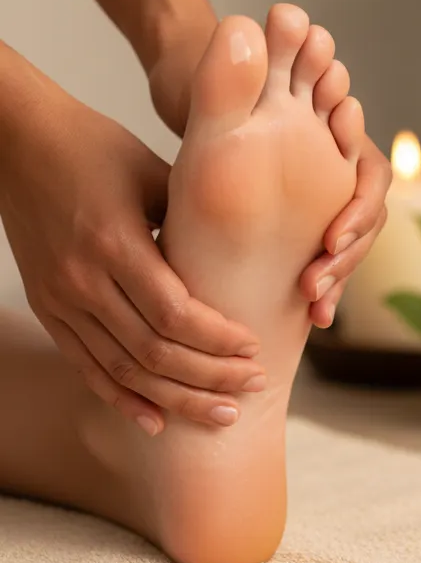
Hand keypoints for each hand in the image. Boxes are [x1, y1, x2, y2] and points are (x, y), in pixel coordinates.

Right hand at [0, 84, 264, 433]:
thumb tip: (247, 252)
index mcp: (114, 243)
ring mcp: (60, 300)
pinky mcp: (48, 308)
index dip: (218, 339)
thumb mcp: (153, 172)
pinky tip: (156, 420)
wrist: (17, 142)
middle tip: (253, 386)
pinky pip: (86, 366)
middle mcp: (81, 280)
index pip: (174, 314)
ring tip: (221, 414)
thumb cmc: (97, 147)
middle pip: (153, 352)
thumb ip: (194, 217)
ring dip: (176, 397)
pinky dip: (122, 397)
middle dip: (209, 377)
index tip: (255, 347)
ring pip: (122, 370)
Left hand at [147, 15, 390, 327]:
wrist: (179, 88)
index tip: (330, 238)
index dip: (358, 210)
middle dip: (350, 250)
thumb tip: (273, 21)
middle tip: (318, 279)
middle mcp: (333, 158)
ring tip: (315, 305)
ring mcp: (317, 188)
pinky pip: (325, 258)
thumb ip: (248, 63)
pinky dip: (323, 283)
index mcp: (330, 130)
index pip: (371, 177)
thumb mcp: (222, 74)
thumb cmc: (201, 78)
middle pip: (365, 216)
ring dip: (340, 272)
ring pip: (349, 240)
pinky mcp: (295, 217)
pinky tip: (308, 313)